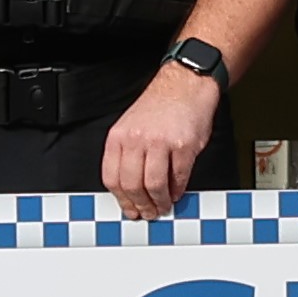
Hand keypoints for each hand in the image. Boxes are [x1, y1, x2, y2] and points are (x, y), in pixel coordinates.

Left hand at [100, 63, 219, 218]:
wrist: (185, 83)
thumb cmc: (160, 105)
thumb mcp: (132, 126)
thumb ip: (129, 156)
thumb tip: (132, 191)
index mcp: (119, 136)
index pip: (112, 178)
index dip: (121, 200)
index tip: (129, 209)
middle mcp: (137, 138)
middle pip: (131, 185)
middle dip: (141, 205)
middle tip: (149, 212)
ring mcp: (160, 141)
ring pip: (153, 185)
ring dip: (160, 202)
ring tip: (164, 205)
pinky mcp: (184, 145)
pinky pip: (178, 177)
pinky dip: (178, 190)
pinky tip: (177, 191)